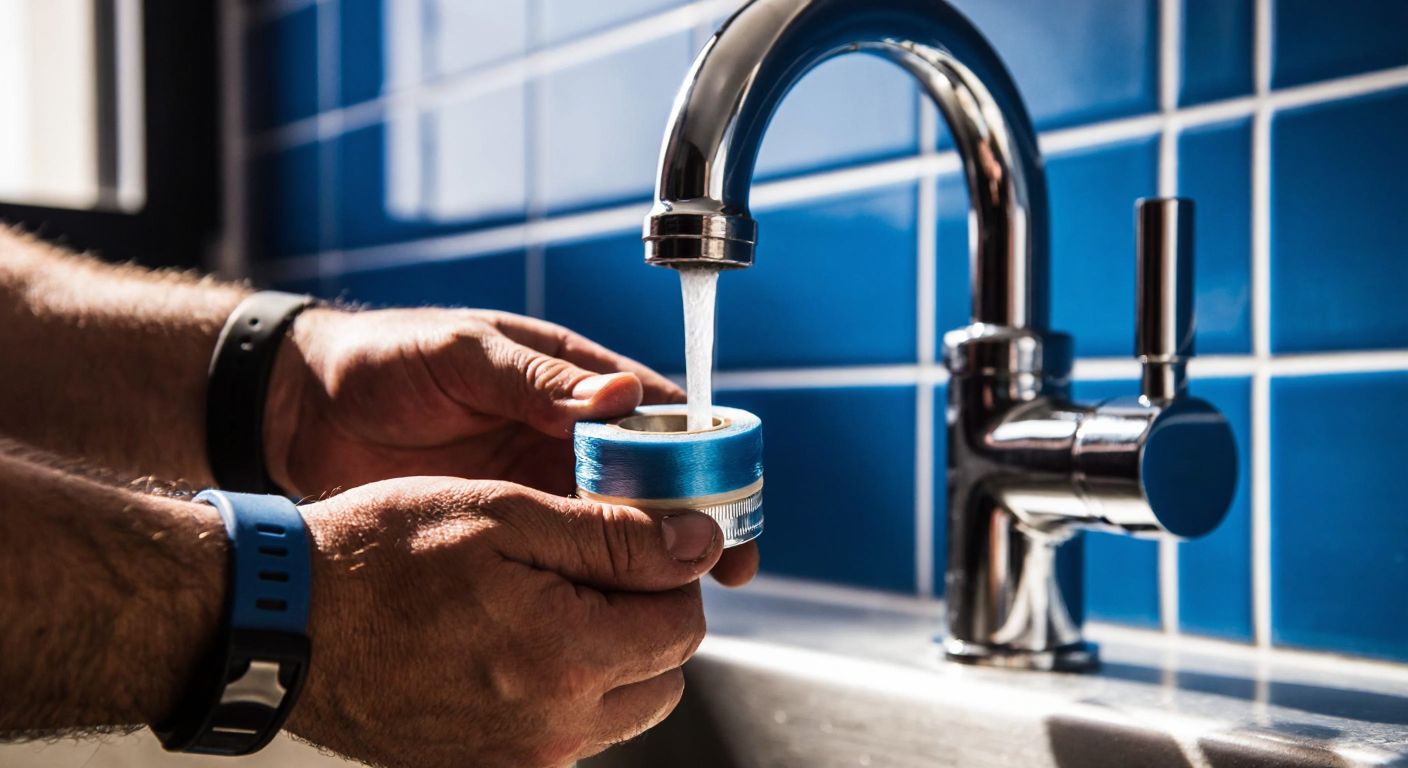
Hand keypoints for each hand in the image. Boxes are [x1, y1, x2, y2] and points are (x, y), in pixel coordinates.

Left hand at [266, 306, 757, 586]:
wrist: (301, 411)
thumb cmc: (383, 362)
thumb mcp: (462, 358)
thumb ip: (535, 382)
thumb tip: (620, 397)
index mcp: (569, 378)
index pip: (660, 412)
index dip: (705, 451)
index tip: (733, 492)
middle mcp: (566, 431)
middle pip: (654, 475)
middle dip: (695, 516)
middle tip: (727, 564)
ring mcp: (537, 479)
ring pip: (616, 521)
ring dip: (653, 554)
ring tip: (684, 596)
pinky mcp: (507, 522)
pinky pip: (567, 550)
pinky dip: (596, 575)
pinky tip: (616, 604)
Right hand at [288, 477, 723, 767]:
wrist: (278, 622)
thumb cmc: (380, 554)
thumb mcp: (503, 514)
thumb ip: (613, 536)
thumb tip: (699, 544)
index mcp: (566, 659)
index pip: (683, 622)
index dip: (669, 571)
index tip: (634, 538)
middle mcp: (552, 730)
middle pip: (662, 673)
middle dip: (644, 616)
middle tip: (585, 568)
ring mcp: (517, 762)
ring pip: (619, 708)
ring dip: (607, 654)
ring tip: (539, 602)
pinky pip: (565, 732)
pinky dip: (560, 688)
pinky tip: (507, 643)